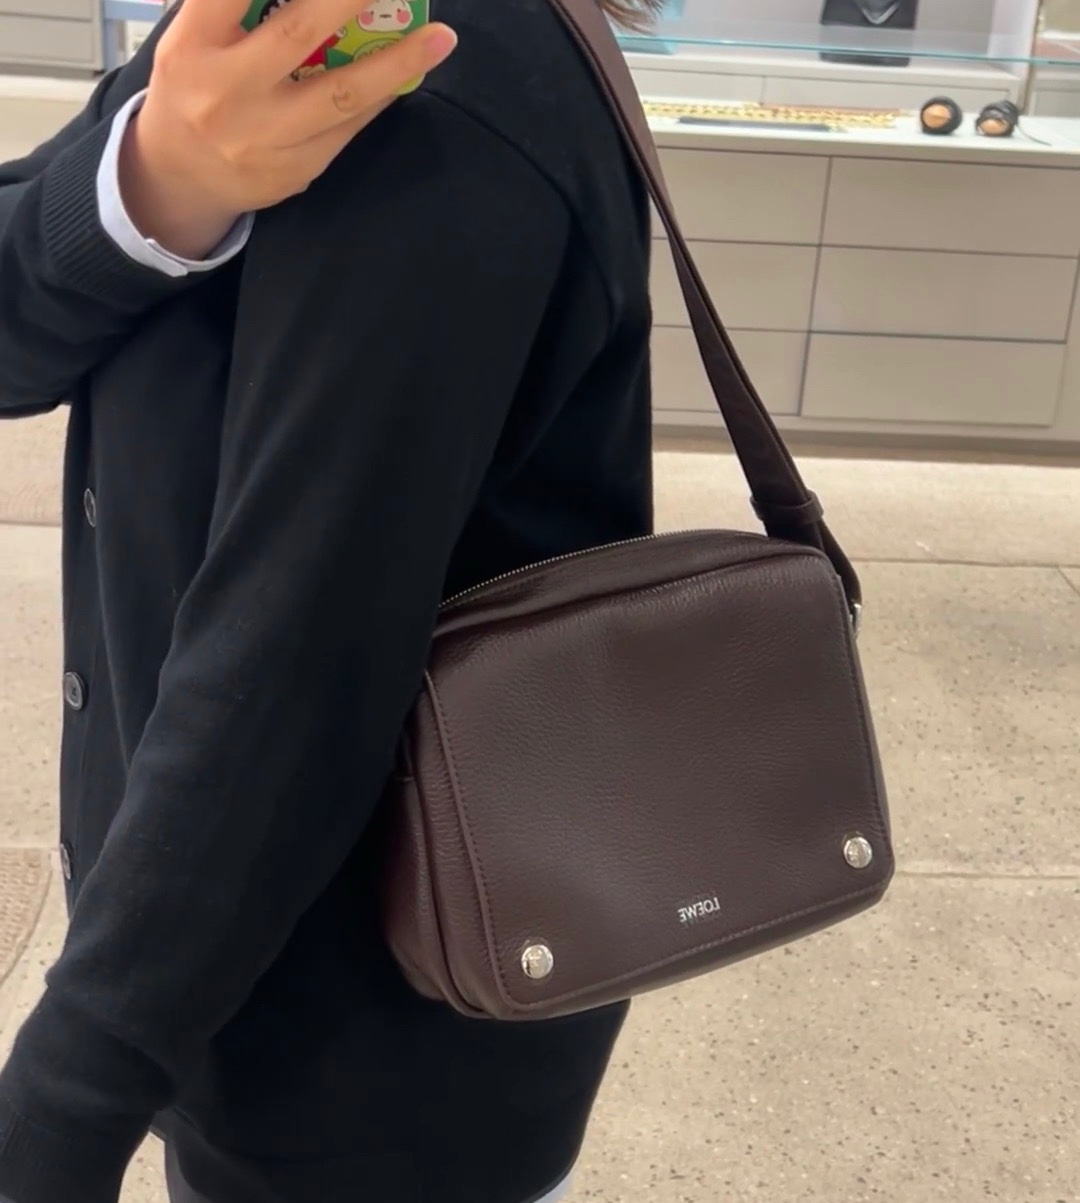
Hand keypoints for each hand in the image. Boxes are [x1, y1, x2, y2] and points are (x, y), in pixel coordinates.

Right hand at [118, 0, 457, 258]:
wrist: (182, 177)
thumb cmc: (195, 85)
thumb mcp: (194, 35)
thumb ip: (236, 5)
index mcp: (194, 44)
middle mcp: (227, 91)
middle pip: (297, 33)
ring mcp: (265, 136)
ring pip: (341, 94)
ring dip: (397, 63)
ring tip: (441, 38)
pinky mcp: (296, 168)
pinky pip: (349, 128)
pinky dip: (383, 97)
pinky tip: (411, 72)